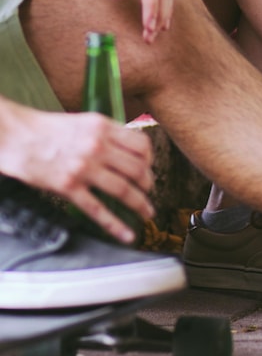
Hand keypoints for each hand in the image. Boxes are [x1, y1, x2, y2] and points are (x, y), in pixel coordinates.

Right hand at [2, 107, 154, 243]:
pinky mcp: (69, 187)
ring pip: (124, 190)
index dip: (150, 159)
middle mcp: (97, 147)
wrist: (18, 137)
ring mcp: (84, 168)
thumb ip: (105, 133)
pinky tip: (127, 234)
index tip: (149, 168)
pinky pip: (98, 210)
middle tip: (149, 191)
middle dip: (148, 184)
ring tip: (147, 212)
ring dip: (141, 204)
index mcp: (102, 127)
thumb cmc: (47, 128)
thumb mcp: (83, 121)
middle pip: (137, 169)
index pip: (140, 145)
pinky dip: (116, 225)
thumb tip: (126, 147)